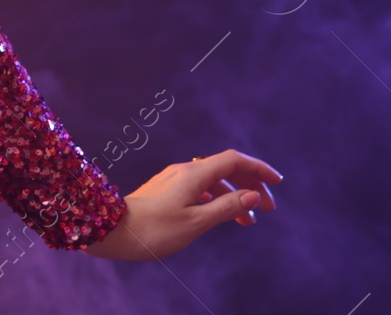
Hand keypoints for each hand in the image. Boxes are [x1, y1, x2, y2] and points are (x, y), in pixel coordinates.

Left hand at [81, 148, 281, 260]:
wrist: (113, 230)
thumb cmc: (154, 229)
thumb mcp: (197, 222)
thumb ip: (227, 208)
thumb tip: (253, 195)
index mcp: (193, 174)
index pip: (233, 160)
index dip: (258, 169)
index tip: (277, 183)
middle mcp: (183, 171)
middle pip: (225, 168)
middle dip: (250, 184)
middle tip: (268, 208)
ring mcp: (173, 179)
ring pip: (212, 181)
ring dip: (234, 196)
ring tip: (248, 221)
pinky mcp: (165, 190)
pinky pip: (199, 188)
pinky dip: (216, 199)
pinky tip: (220, 215)